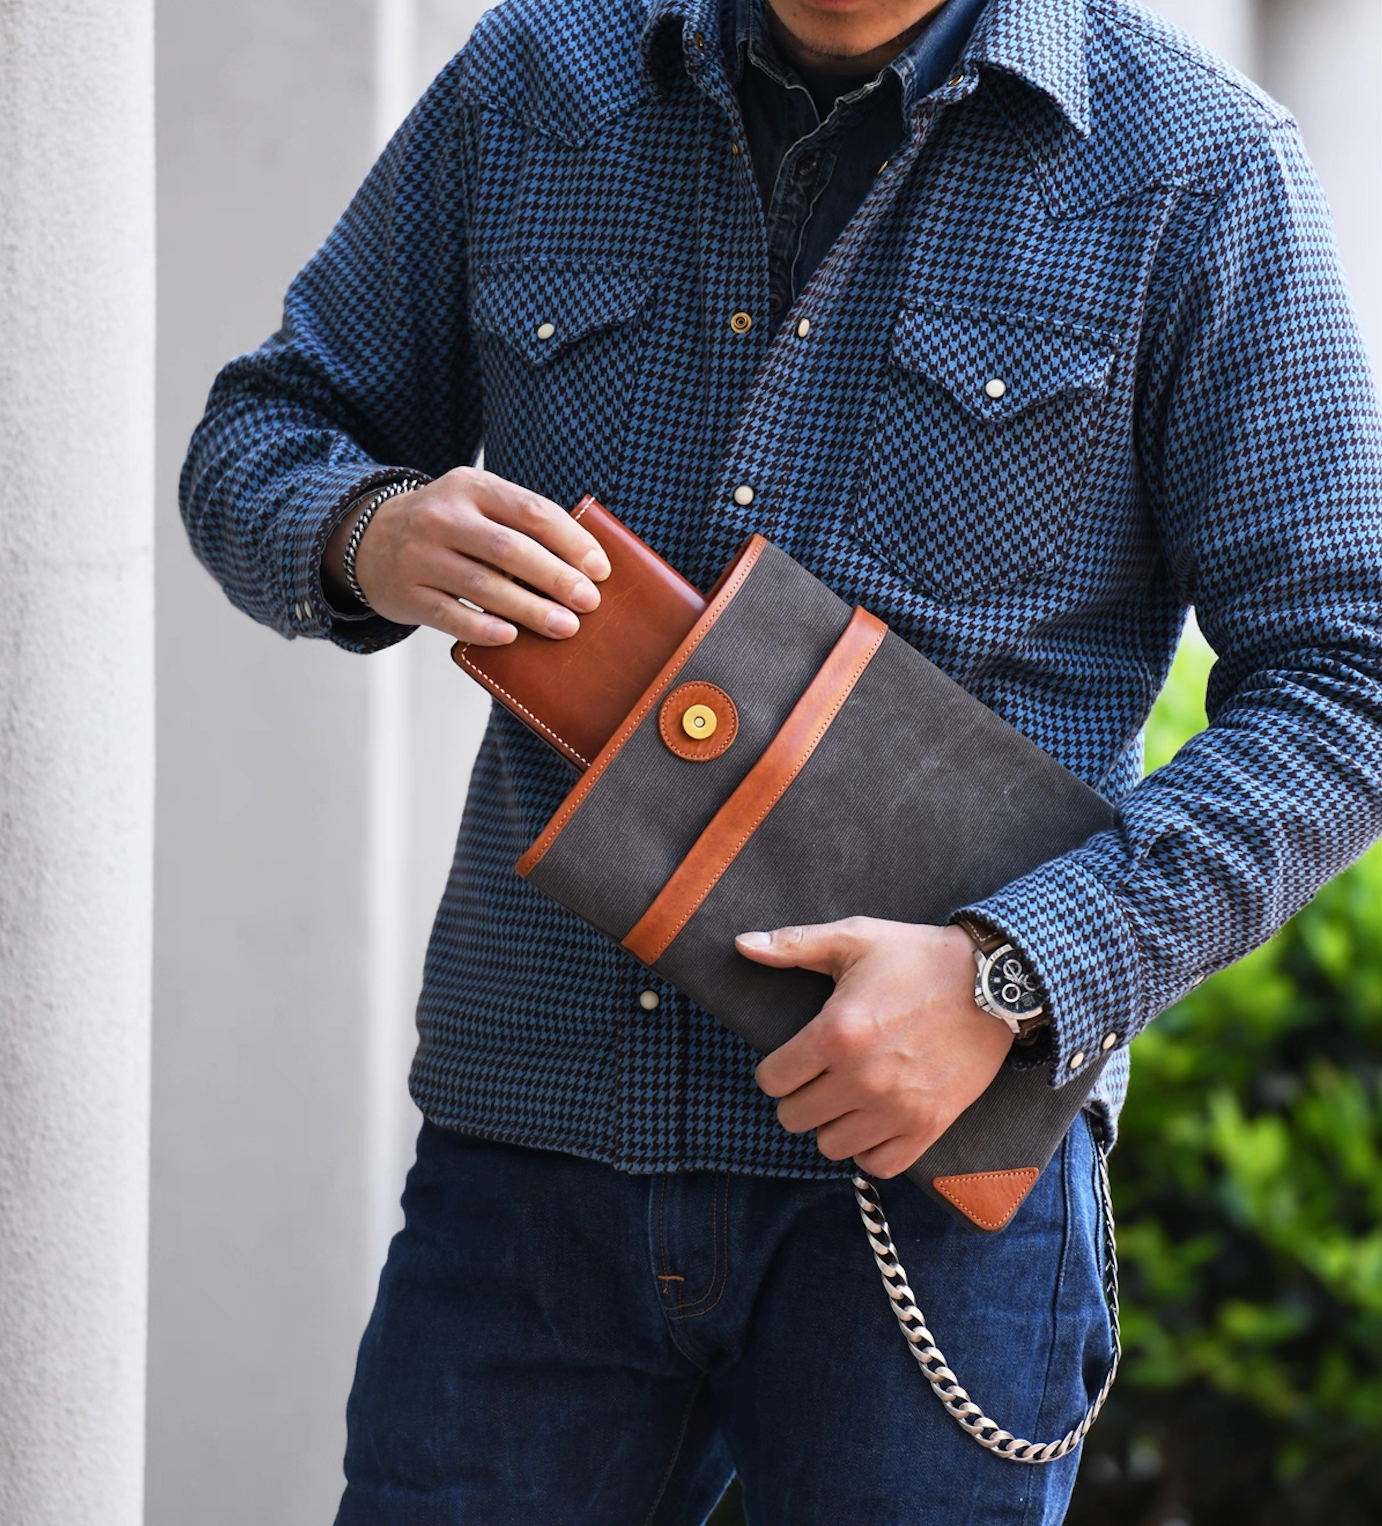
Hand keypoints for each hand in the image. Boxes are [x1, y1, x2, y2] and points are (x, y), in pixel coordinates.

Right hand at [323, 467, 610, 643]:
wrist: (369, 538)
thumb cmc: (450, 526)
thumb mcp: (477, 503)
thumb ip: (520, 522)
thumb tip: (586, 565)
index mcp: (471, 487)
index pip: (532, 511)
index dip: (572, 541)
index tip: (600, 570)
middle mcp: (442, 517)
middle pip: (510, 550)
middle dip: (556, 578)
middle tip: (589, 602)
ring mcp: (420, 556)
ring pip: (483, 585)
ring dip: (530, 609)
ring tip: (566, 627)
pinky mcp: (407, 593)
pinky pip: (451, 615)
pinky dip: (483, 628)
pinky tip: (512, 637)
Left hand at [735, 917, 1012, 1177]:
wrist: (995, 982)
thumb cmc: (918, 957)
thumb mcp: (854, 939)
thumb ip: (793, 945)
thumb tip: (743, 945)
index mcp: (837, 1032)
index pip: (773, 1080)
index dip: (776, 1069)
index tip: (793, 1060)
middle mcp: (862, 1077)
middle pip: (794, 1118)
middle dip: (799, 1097)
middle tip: (819, 1077)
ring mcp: (896, 1107)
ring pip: (831, 1146)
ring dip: (832, 1123)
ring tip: (847, 1097)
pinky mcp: (928, 1126)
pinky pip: (878, 1165)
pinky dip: (869, 1149)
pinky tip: (873, 1120)